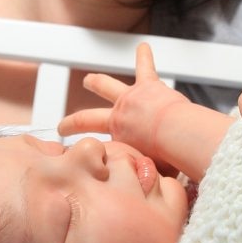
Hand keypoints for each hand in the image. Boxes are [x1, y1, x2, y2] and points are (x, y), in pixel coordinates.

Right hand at [59, 43, 232, 180]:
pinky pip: (145, 68)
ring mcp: (130, 98)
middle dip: (74, 122)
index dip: (88, 154)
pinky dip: (144, 57)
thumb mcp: (149, 173)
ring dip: (97, 82)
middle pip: (88, 118)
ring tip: (89, 80)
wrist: (178, 134)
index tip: (75, 158)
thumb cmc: (168, 157)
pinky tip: (144, 46)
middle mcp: (118, 117)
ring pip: (107, 87)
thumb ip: (143, 176)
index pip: (97, 147)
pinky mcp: (148, 86)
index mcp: (116, 139)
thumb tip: (145, 195)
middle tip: (63, 125)